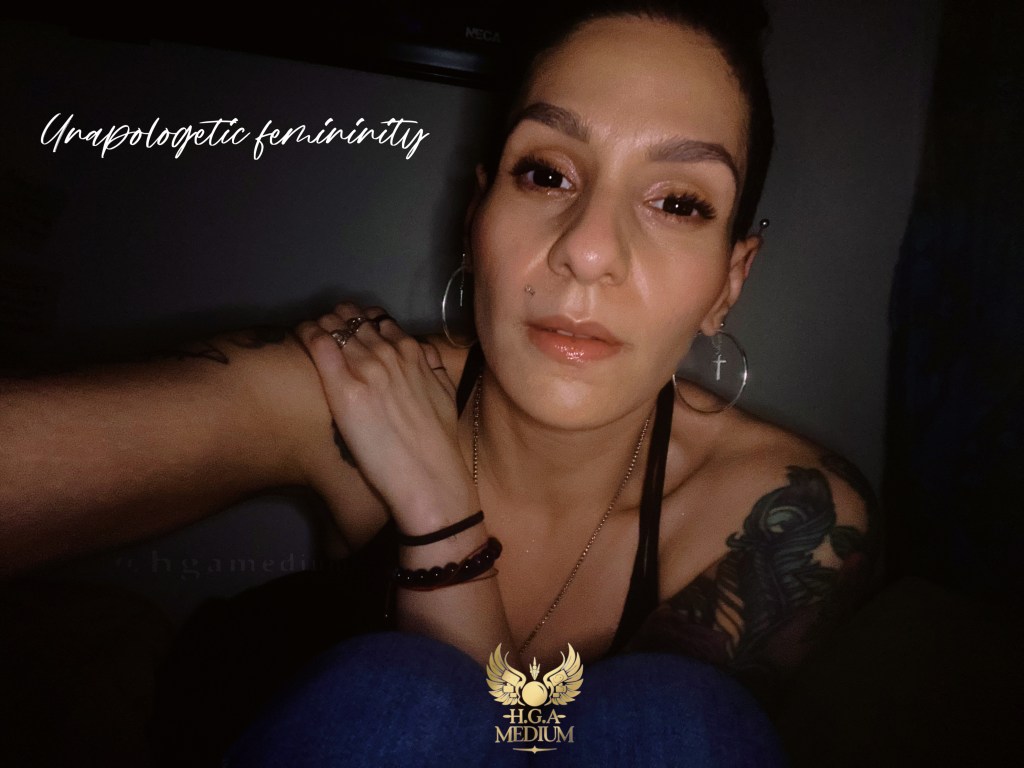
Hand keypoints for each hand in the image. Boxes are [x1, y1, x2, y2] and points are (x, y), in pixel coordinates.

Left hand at [296, 303, 476, 532]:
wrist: (427, 474)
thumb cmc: (438, 442)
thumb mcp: (446, 392)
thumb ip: (433, 366)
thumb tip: (423, 353)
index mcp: (412, 352)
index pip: (380, 320)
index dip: (362, 323)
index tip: (351, 332)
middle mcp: (388, 353)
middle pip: (354, 320)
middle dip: (338, 321)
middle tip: (325, 331)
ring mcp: (365, 369)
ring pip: (334, 325)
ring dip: (321, 325)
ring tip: (310, 333)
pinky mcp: (344, 388)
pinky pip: (319, 343)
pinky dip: (307, 333)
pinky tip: (299, 336)